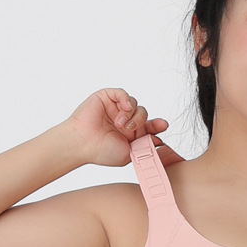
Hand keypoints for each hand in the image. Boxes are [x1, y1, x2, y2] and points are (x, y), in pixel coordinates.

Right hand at [63, 87, 181, 166]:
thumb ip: (144, 147)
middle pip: (143, 114)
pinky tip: (124, 108)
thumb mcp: (129, 154)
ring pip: (135, 104)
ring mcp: (115, 109)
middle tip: (131, 130)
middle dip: (142, 121)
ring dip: (132, 114)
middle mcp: (124, 120)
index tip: (163, 126)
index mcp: (130, 134)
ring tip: (120, 124)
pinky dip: (126, 99)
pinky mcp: (107, 98)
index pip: (148, 126)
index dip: (157, 125)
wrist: (83, 144)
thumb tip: (158, 140)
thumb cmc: (101, 151)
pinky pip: (122, 93)